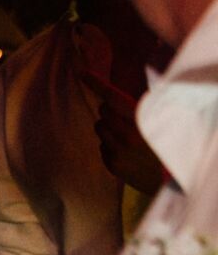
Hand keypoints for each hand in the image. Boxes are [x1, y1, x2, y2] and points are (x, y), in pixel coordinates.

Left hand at [81, 67, 167, 197]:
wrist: (172, 180)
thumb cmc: (166, 145)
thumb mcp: (162, 122)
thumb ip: (141, 109)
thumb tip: (118, 95)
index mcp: (143, 122)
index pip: (114, 98)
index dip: (97, 84)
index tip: (82, 73)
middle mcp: (128, 136)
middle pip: (103, 111)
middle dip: (110, 111)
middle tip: (125, 118)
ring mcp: (119, 151)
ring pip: (99, 126)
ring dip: (108, 127)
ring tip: (127, 136)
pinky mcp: (112, 164)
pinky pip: (101, 145)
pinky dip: (109, 144)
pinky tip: (126, 151)